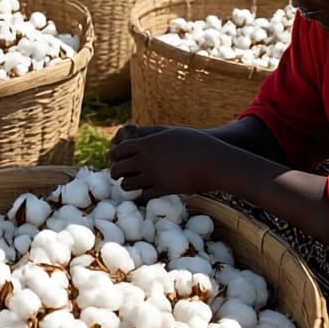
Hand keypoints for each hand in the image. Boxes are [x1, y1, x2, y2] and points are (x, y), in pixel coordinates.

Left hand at [109, 124, 227, 199]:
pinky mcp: (163, 189)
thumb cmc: (194, 143)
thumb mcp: (170, 131)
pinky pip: (143, 195)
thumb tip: (133, 133)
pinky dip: (141, 194)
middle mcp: (146, 160)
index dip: (115, 155)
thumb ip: (150, 132)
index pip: (119, 150)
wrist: (213, 162)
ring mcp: (154, 176)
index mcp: (146, 143)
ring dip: (127, 184)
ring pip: (127, 184)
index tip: (116, 159)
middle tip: (117, 174)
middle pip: (118, 168)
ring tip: (130, 183)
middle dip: (115, 172)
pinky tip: (144, 192)